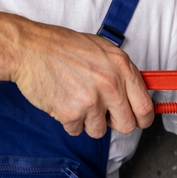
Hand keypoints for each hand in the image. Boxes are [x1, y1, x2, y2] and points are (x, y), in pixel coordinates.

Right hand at [10, 19, 153, 137]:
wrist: (31, 49)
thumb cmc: (64, 47)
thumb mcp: (103, 50)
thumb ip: (122, 72)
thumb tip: (136, 95)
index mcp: (122, 67)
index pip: (145, 106)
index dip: (143, 118)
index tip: (138, 120)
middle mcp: (111, 84)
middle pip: (127, 125)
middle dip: (115, 123)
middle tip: (103, 112)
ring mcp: (91, 100)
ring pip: (99, 131)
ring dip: (89, 121)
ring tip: (76, 99)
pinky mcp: (71, 113)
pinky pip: (77, 130)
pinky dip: (69, 121)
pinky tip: (63, 100)